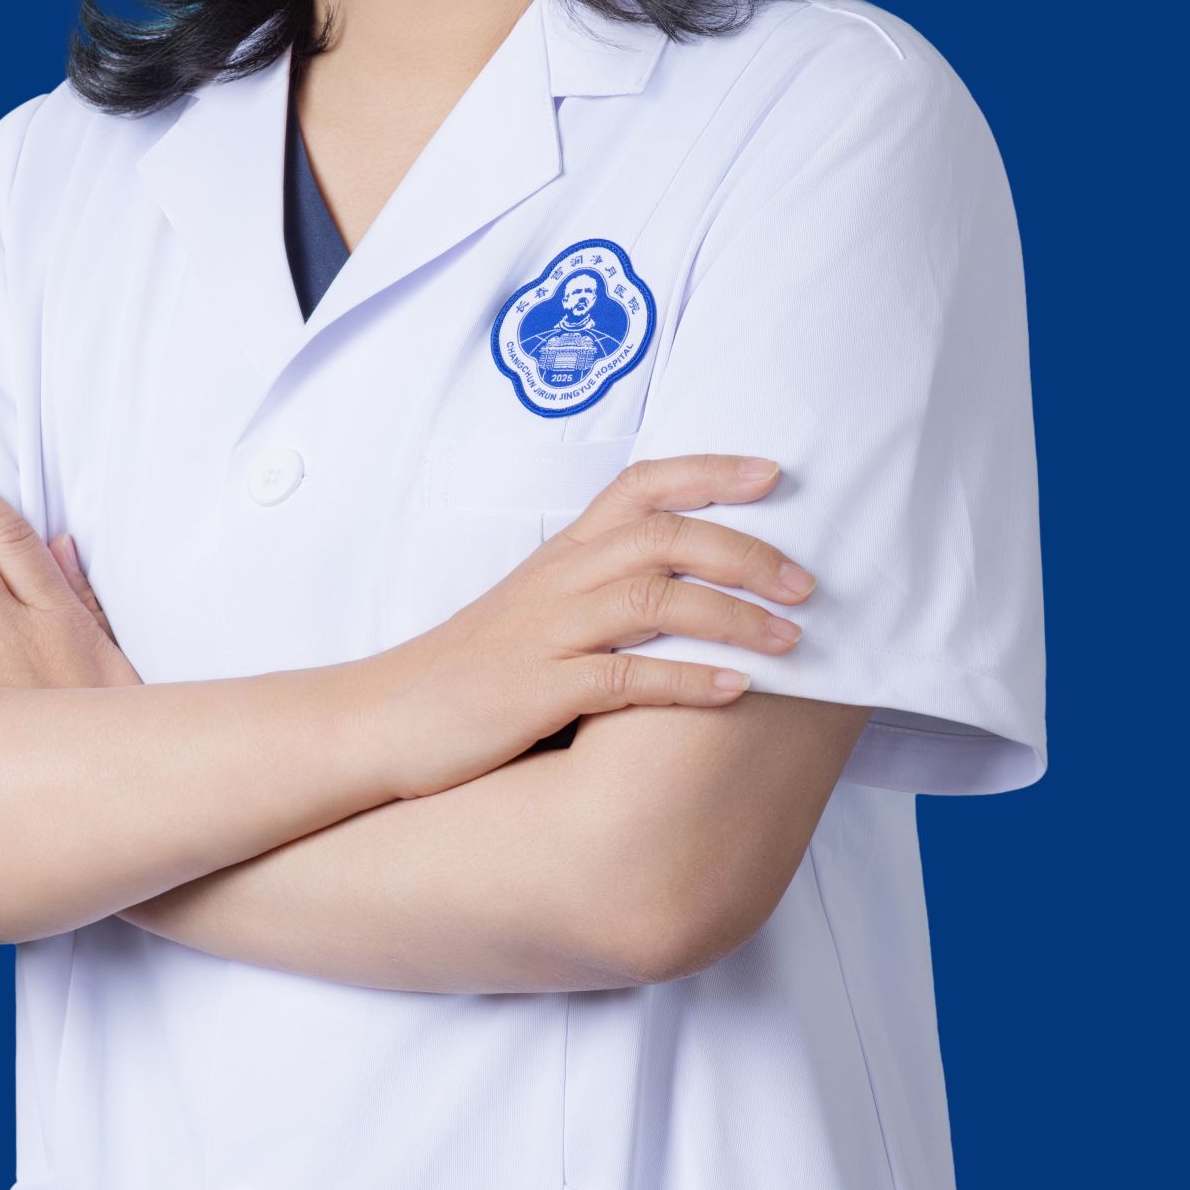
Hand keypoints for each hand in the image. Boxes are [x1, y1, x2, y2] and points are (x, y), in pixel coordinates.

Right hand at [371, 454, 812, 801]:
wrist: (382, 718)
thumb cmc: (468, 672)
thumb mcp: (534, 611)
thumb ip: (598, 588)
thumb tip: (682, 584)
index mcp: (561, 555)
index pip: (640, 486)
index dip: (710, 471)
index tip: (775, 474)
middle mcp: (558, 581)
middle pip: (664, 536)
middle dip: (745, 552)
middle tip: (808, 583)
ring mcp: (546, 634)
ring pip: (654, 601)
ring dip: (733, 616)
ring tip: (792, 639)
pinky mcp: (536, 691)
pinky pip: (625, 679)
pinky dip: (688, 681)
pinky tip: (737, 690)